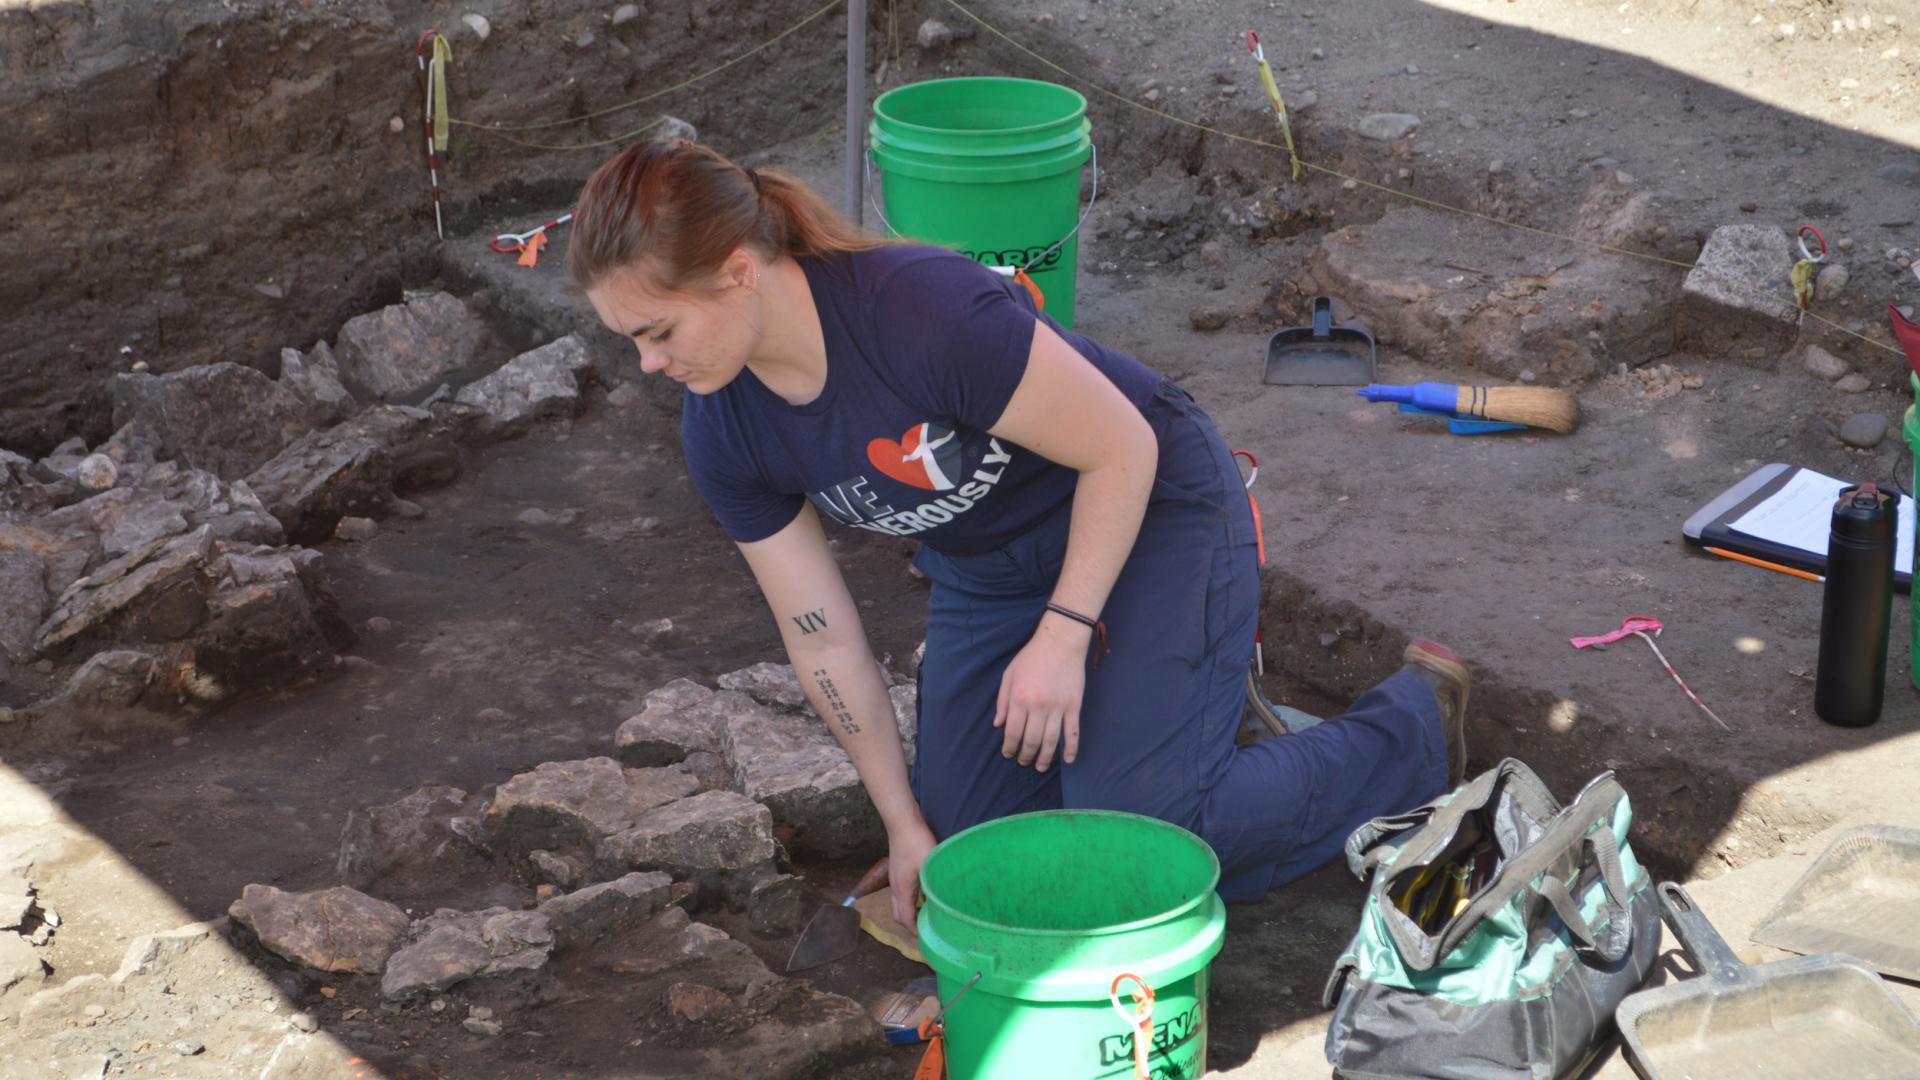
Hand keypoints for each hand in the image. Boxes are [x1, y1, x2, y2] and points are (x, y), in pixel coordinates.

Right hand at [887, 818, 937, 930]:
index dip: (914, 930)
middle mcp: (895, 887)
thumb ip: (934, 883)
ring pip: (897, 903)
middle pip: (898, 914)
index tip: (926, 938)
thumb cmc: (916, 842)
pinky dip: (909, 900)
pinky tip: (923, 895)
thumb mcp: (929, 865)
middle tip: (926, 928)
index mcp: (902, 889)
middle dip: (910, 924)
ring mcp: (894, 878)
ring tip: (926, 914)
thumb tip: (943, 900)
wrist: (902, 823)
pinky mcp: (897, 871)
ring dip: (909, 912)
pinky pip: (900, 893)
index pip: (904, 918)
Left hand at [994, 619, 1087, 771]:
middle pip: (1031, 740)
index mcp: (1019, 698)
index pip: (1013, 732)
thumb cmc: (1031, 657)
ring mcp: (1058, 707)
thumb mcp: (1009, 675)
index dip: (1010, 747)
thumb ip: (1002, 701)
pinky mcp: (1074, 705)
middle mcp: (1038, 706)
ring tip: (1039, 766)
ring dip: (1045, 757)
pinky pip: (1073, 731)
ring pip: (1051, 740)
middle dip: (1026, 755)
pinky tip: (1068, 760)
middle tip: (1023, 762)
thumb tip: (998, 725)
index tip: (1008, 754)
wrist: (1060, 642)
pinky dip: (1071, 748)